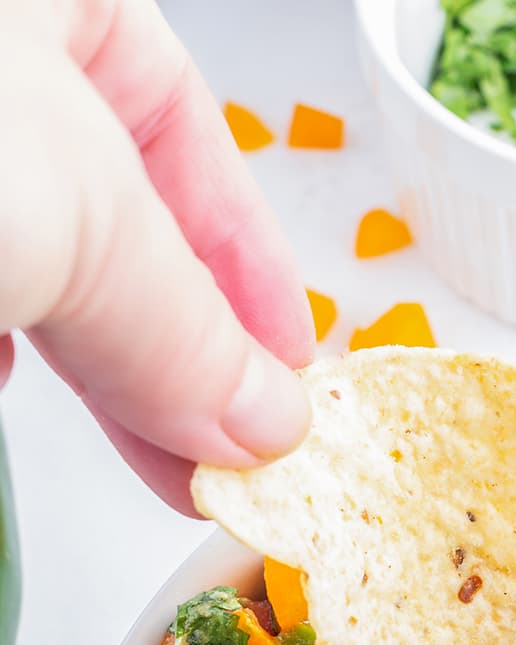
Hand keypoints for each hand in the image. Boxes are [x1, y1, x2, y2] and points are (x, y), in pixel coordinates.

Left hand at [0, 0, 313, 512]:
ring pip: (30, 256)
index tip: (290, 371)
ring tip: (155, 460)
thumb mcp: (72, 212)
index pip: (179, 117)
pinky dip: (2, 348)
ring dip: (92, 368)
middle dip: (172, 340)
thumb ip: (175, 322)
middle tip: (229, 451)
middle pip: (106, 208)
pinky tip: (14, 396)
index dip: (248, 255)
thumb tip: (266, 419)